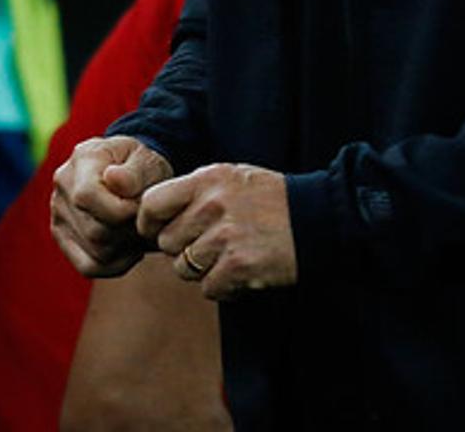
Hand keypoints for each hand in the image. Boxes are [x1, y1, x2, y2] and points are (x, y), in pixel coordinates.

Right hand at [51, 136, 173, 277]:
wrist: (134, 174)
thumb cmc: (143, 166)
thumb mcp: (147, 160)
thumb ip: (135, 172)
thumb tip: (113, 179)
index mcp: (82, 158)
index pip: (86, 195)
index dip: (121, 210)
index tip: (142, 208)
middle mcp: (63, 185)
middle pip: (95, 230)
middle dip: (129, 231)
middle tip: (147, 222)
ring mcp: (59, 213)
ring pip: (96, 252)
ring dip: (126, 248)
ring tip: (140, 231)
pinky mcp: (63, 237)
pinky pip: (89, 266)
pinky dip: (117, 264)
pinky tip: (131, 249)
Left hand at [137, 162, 296, 300]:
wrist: (316, 219)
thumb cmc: (270, 199)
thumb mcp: (231, 178)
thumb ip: (194, 192)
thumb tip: (152, 217)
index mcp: (207, 180)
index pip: (152, 203)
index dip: (148, 222)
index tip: (156, 230)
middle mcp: (212, 206)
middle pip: (166, 242)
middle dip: (182, 249)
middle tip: (209, 245)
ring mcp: (225, 237)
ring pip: (184, 268)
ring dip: (202, 269)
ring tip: (229, 256)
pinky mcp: (239, 266)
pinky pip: (208, 288)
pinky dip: (223, 286)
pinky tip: (241, 272)